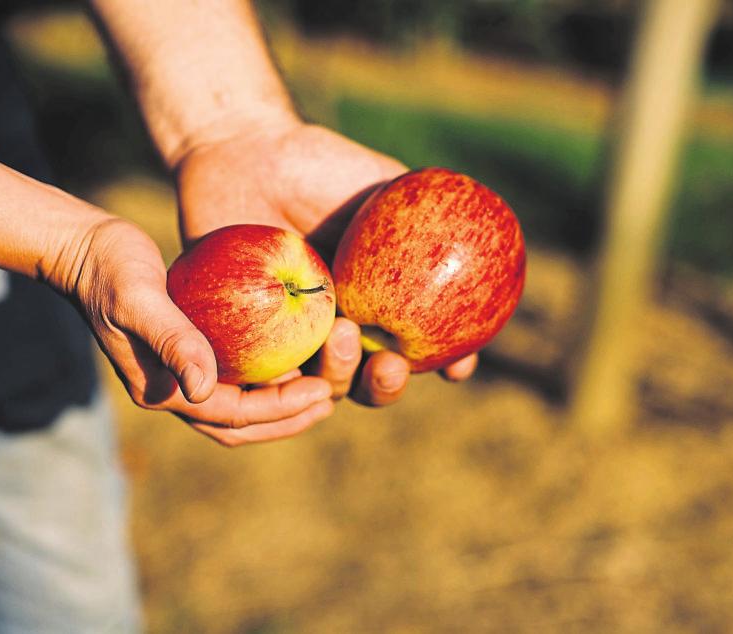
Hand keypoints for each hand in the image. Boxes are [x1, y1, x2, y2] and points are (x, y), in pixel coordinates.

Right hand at [48, 216, 333, 445]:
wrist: (84, 249)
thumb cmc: (110, 267)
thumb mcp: (139, 299)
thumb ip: (172, 340)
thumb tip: (202, 390)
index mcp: (163, 391)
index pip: (234, 415)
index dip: (281, 408)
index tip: (321, 391)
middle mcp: (174, 390)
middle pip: (241, 423)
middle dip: (288, 417)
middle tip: (329, 399)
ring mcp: (180, 374)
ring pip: (241, 404)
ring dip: (282, 401)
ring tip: (322, 384)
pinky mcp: (190, 350)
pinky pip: (237, 374)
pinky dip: (268, 372)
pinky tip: (297, 351)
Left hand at [174, 120, 477, 406]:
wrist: (242, 155)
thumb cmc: (315, 165)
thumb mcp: (383, 183)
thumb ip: (432, 213)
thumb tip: (490, 230)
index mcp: (380, 300)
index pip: (421, 345)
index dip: (446, 363)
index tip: (458, 368)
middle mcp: (342, 325)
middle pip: (372, 379)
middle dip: (388, 385)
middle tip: (391, 365)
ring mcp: (293, 336)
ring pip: (323, 383)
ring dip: (342, 374)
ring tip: (343, 335)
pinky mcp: (248, 340)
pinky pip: (267, 375)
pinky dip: (285, 383)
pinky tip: (298, 371)